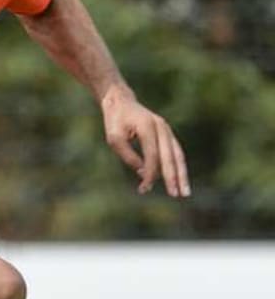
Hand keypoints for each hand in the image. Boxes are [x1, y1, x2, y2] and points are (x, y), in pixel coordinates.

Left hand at [101, 84, 190, 198]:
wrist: (121, 102)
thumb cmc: (115, 121)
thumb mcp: (114, 139)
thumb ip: (128, 156)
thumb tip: (142, 172)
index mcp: (148, 127)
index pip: (152, 155)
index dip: (150, 173)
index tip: (144, 188)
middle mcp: (161, 127)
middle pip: (170, 156)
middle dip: (173, 178)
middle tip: (176, 195)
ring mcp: (167, 130)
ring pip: (178, 155)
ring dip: (181, 174)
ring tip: (184, 192)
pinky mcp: (167, 134)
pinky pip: (176, 152)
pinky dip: (178, 167)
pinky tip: (180, 180)